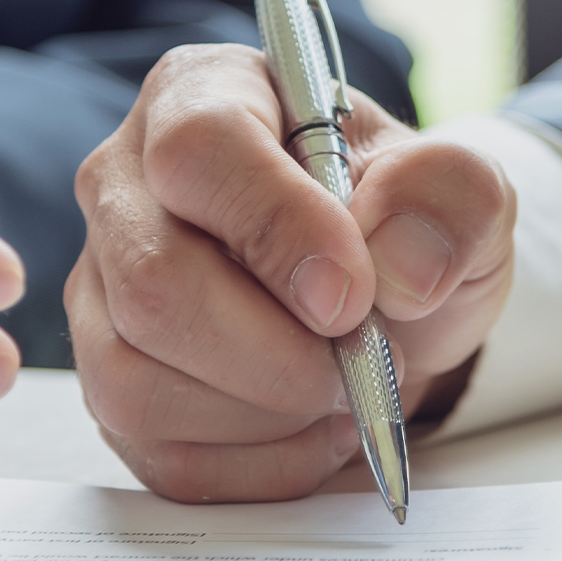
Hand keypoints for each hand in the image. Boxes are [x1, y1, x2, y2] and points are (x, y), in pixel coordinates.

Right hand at [69, 44, 513, 501]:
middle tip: (368, 359)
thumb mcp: (460, 189)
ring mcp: (101, 290)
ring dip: (267, 415)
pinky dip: (256, 464)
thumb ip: (451, 196)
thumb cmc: (401, 225)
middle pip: (153, 284)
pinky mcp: (107, 383)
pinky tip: (310, 428)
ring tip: (344, 390)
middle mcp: (123, 185)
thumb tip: (402, 268)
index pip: (199, 152)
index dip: (276, 230)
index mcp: (201, 96)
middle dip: (278, 354)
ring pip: (135, 381)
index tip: (352, 297)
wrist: (388, 302)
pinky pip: (158, 453)